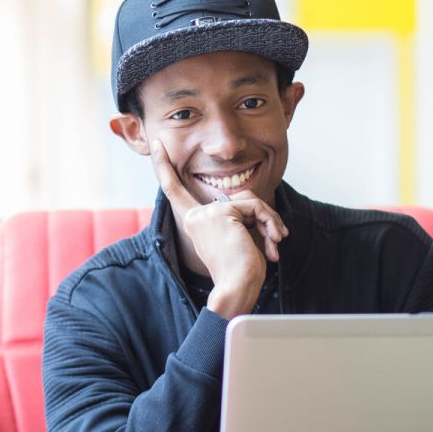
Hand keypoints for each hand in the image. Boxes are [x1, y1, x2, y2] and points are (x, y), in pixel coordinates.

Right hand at [151, 139, 287, 317]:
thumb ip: (240, 217)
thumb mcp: (239, 238)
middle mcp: (195, 215)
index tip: (157, 143)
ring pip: (251, 202)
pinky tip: (271, 241)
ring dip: (270, 221)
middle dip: (263, 218)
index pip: (175, 189)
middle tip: (276, 238)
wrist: (237, 288)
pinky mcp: (222, 213)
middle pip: (238, 199)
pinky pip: (256, 207)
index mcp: (193, 222)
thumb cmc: (241, 272)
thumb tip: (259, 210)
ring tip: (274, 242)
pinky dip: (270, 223)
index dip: (164, 165)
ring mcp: (206, 213)